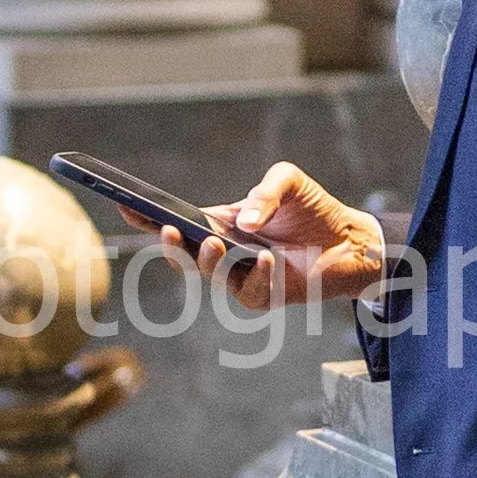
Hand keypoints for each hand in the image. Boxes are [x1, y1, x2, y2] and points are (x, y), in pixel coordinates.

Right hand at [119, 162, 385, 310]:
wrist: (352, 240)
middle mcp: (224, 252)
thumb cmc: (313, 208)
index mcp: (220, 223)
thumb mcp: (287, 181)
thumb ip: (264, 192)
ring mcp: (242, 277)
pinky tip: (267, 260)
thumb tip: (243, 222)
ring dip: (209, 260)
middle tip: (168, 228)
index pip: (176, 221)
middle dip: (170, 244)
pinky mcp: (266, 296)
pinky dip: (258, 275)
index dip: (146, 216)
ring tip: (216, 243)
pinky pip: (252, 291)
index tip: (124, 203)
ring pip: (211, 276)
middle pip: (183, 254)